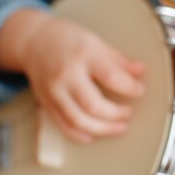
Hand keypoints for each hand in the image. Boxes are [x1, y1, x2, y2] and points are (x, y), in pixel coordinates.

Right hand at [0, 9, 145, 143]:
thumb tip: (141, 71)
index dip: (130, 88)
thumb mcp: (96, 42)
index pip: (111, 77)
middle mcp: (67, 75)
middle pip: (93, 105)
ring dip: (102, 129)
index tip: (140, 91)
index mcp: (84, 56)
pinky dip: (79, 134)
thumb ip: (119, 60)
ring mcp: (54, 92)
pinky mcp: (46, 103)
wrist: (33, 41)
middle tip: (129, 113)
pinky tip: (93, 135)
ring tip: (119, 127)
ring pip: (78, 120)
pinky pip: (63, 125)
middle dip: (116, 114)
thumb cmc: (67, 40)